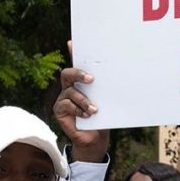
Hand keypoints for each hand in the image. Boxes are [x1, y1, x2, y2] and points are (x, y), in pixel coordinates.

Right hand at [53, 41, 108, 161]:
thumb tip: (120, 74)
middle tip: (92, 79)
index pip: (77, 63)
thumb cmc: (102, 117)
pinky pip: (66, 104)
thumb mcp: (106, 101)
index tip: (72, 42)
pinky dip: (78, 110)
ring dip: (84, 100)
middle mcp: (70, 87)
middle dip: (79, 73)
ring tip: (94, 110)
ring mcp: (63, 98)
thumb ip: (105, 89)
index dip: (73, 52)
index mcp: (82, 82)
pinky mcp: (59, 110)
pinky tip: (86, 116)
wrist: (95, 138)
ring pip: (70, 91)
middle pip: (68, 73)